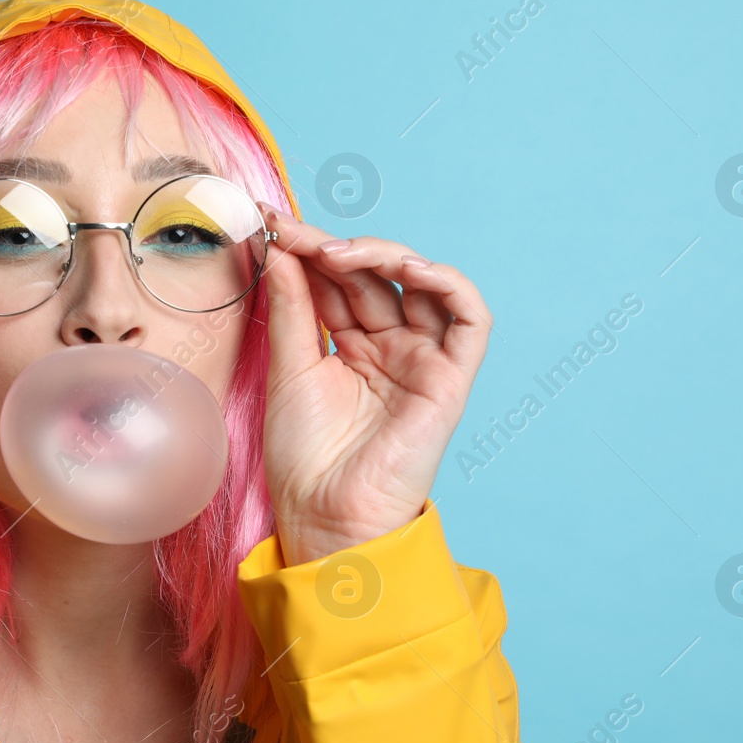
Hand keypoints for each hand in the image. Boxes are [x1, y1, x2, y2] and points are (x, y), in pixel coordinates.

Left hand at [258, 205, 491, 565]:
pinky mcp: (450, 378)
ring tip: (337, 252)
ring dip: (385, 255)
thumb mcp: (289, 367)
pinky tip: (408, 269)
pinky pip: (469, 318)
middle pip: (373, 277)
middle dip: (333, 247)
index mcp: (350, 348)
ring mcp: (421, 360)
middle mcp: (389, 348)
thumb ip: (293, 307)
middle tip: (293, 234)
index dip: (309, 250)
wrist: (325, 515)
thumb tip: (283, 248)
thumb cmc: (304, 458)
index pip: (337, 282)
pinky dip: (447, 284)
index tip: (272, 227)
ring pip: (421, 285)